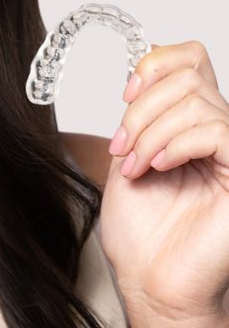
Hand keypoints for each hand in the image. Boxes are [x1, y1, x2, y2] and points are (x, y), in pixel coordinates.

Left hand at [99, 41, 228, 322]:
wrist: (150, 281)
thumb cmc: (141, 230)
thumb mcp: (129, 151)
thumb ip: (141, 111)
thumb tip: (144, 67)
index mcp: (190, 122)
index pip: (190, 58)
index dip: (155, 64)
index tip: (126, 94)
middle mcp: (218, 132)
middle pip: (186, 76)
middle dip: (141, 108)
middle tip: (121, 146)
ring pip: (195, 101)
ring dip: (150, 132)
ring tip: (134, 166)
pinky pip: (214, 130)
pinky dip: (174, 143)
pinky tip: (158, 167)